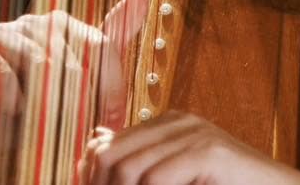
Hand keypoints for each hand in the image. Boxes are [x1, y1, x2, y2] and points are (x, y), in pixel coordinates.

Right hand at [0, 0, 147, 183]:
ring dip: (45, 107)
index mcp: (63, 26)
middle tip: (73, 133)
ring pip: (40, 68)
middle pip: (73, 63)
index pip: (101, 48)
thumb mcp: (74, 90)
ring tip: (43, 127)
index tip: (112, 123)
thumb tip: (140, 0)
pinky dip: (12, 100)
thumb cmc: (28, 112)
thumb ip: (105, 53)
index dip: (109, 90)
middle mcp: (35, 22)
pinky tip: (12, 113)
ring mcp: (2, 31)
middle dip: (78, 107)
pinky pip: (3, 73)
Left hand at [79, 110, 299, 184]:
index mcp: (166, 123)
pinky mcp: (208, 152)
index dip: (90, 180)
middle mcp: (177, 121)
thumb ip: (141, 167)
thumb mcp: (176, 180)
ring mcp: (194, 133)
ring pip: (128, 169)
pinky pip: (156, 179)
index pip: (103, 147)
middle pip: (109, 156)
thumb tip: (91, 150)